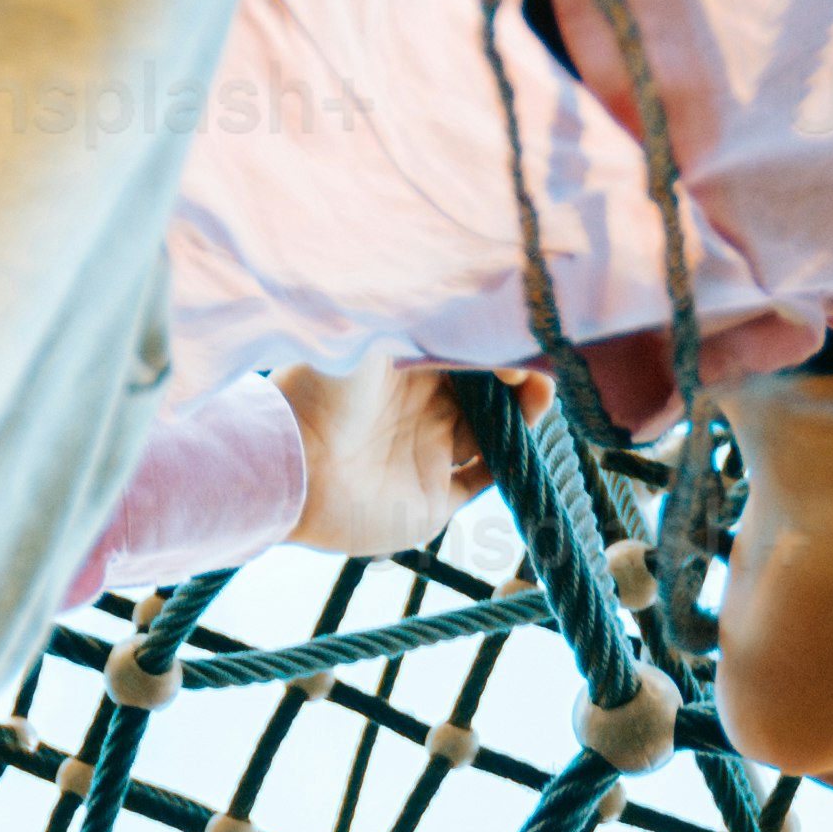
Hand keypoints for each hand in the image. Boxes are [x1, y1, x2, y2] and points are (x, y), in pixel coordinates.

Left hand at [276, 355, 532, 563]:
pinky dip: (509, 467)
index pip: (468, 352)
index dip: (497, 346)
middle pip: (489, 394)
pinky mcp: (430, 502)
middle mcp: (420, 409)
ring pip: (494, 434)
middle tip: (540, 377)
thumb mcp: (377, 336)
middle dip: (521, 382)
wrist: (292, 467)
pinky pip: (482, 481)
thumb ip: (438, 329)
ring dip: (522, 419)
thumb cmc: (324, 390)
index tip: (515, 345)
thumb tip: (491, 334)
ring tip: (538, 404)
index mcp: (405, 367)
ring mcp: (427, 455)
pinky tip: (523, 446)